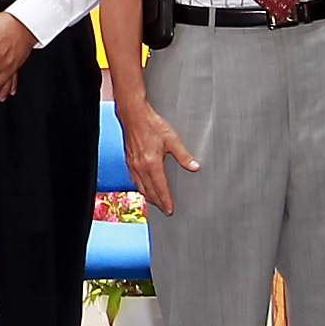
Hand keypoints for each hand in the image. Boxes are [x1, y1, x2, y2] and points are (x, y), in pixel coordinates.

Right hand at [115, 100, 193, 215]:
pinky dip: (140, 187)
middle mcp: (141, 167)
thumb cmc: (151, 124)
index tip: (170, 210)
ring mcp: (133, 165)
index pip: (160, 188)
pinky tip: (143, 186)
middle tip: (165, 209)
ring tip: (156, 201)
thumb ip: (184, 155)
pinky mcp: (129, 161)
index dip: (166, 201)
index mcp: (152, 164)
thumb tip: (195, 166)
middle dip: (158, 202)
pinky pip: (134, 180)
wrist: (133, 115)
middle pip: (149, 191)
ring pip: (140, 187)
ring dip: (148, 196)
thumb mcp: (172, 139)